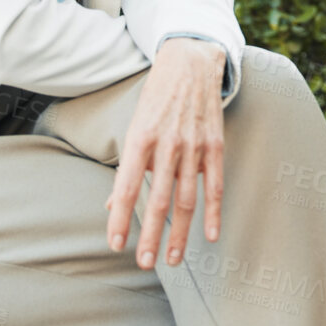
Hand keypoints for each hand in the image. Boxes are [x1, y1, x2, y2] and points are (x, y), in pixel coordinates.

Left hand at [105, 36, 226, 269]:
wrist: (190, 63)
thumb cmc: (157, 99)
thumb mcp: (134, 126)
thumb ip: (127, 167)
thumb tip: (111, 204)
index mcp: (140, 138)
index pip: (126, 186)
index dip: (119, 218)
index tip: (115, 245)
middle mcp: (166, 144)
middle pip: (157, 200)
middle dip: (150, 236)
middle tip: (143, 263)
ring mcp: (193, 146)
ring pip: (186, 199)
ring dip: (179, 234)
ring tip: (171, 259)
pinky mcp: (214, 146)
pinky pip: (215, 186)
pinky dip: (213, 213)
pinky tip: (210, 236)